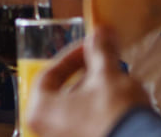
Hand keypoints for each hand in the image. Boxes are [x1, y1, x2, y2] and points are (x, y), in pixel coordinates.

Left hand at [25, 27, 151, 136]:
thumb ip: (100, 51)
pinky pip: (87, 125)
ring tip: (117, 80)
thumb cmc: (113, 115)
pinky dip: (100, 111)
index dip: (71, 56)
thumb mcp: (107, 75)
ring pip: (76, 111)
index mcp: (40, 111)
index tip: (89, 47)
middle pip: (62, 94)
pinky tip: (120, 103)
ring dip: (95, 92)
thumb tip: (101, 33)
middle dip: (86, 75)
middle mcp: (47, 130)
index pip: (48, 75)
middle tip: (105, 61)